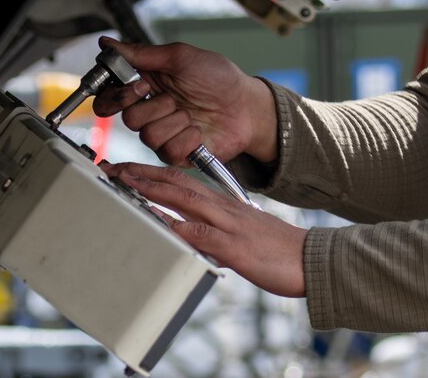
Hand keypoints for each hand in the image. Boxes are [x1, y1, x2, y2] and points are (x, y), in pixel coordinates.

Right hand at [92, 38, 277, 165]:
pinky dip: (189, 137)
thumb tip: (107, 43)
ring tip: (192, 113)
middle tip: (174, 98)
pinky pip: (169, 150)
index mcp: (145, 87)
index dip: (116, 97)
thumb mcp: (180, 57)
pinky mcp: (176, 155)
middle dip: (155, 106)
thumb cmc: (218, 78)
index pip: (109, 99)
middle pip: (128, 119)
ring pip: (149, 136)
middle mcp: (150, 112)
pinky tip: (200, 130)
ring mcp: (163, 135)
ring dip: (176, 121)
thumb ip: (142, 53)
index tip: (138, 87)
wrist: (246, 105)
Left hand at [102, 162, 305, 297]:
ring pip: (187, 200)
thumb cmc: (279, 252)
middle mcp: (225, 208)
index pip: (183, 181)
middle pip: (178, 183)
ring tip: (126, 183)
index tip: (127, 169)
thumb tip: (194, 240)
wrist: (314, 259)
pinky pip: (203, 235)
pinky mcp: (236, 247)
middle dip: (143, 174)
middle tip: (112, 167)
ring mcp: (230, 225)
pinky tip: (162, 222)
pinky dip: (180, 227)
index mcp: (225, 205)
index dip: (153, 173)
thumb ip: (216, 237)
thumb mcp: (242, 239)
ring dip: (154, 190)